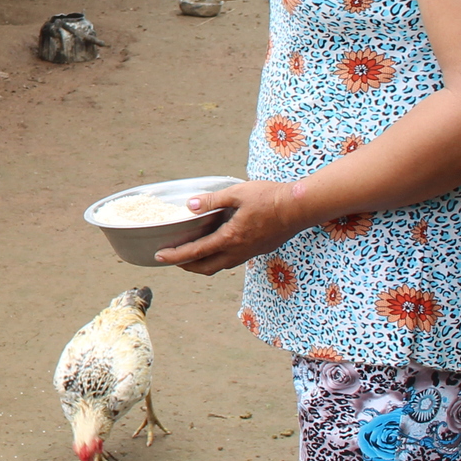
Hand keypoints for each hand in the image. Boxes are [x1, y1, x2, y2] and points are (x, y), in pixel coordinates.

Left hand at [154, 180, 306, 273]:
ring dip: (202, 264)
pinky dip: (218, 258)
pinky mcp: (259, 250)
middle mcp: (238, 251)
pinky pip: (233, 261)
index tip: (159, 257)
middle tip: (171, 258)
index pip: (196, 252)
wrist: (301, 208)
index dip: (175, 256)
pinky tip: (217, 246)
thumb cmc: (270, 197)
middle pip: (206, 267)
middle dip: (186, 266)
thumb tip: (190, 205)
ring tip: (190, 255)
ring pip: (220, 266)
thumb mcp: (237, 193)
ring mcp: (250, 253)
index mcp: (230, 238)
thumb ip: (212, 200)